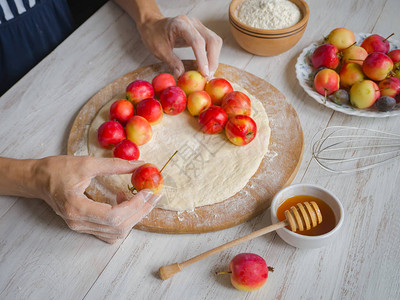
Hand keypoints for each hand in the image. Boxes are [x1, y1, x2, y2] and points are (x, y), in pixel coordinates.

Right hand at [34, 156, 160, 243]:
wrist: (38, 180)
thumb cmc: (57, 170)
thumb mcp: (87, 163)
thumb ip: (115, 165)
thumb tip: (140, 165)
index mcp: (76, 208)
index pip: (113, 216)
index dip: (135, 206)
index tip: (149, 192)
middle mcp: (79, 223)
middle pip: (118, 227)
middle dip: (140, 211)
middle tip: (154, 195)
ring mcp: (81, 228)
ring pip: (116, 232)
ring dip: (133, 216)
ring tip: (137, 196)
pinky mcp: (84, 226)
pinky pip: (109, 232)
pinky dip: (123, 221)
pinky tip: (124, 203)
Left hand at [138, 15, 222, 77]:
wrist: (153, 24)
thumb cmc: (154, 35)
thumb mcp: (159, 50)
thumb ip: (172, 62)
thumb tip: (181, 75)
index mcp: (180, 24)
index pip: (197, 41)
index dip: (202, 58)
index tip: (204, 73)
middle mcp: (193, 23)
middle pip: (211, 40)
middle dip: (212, 60)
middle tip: (208, 76)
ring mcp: (198, 26)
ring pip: (215, 41)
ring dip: (214, 58)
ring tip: (208, 73)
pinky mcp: (201, 31)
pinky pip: (212, 43)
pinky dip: (212, 55)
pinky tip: (207, 66)